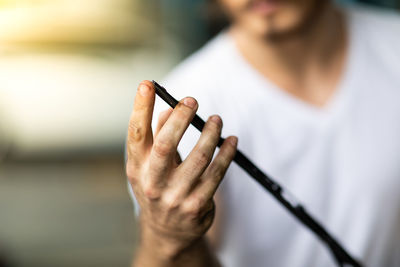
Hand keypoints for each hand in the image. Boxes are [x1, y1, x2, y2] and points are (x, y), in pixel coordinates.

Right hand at [126, 80, 237, 258]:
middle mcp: (152, 182)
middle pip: (165, 144)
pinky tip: (231, 140)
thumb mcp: (149, 166)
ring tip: (217, 119)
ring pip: (198, 158)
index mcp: (138, 168)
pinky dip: (226, 154)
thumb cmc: (158, 189)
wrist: (166, 232)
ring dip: (210, 134)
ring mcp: (175, 196)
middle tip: (192, 100)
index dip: (140, 108)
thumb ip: (156, 138)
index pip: (136, 134)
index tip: (147, 84)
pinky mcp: (197, 205)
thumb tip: (167, 110)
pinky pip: (217, 174)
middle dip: (180, 118)